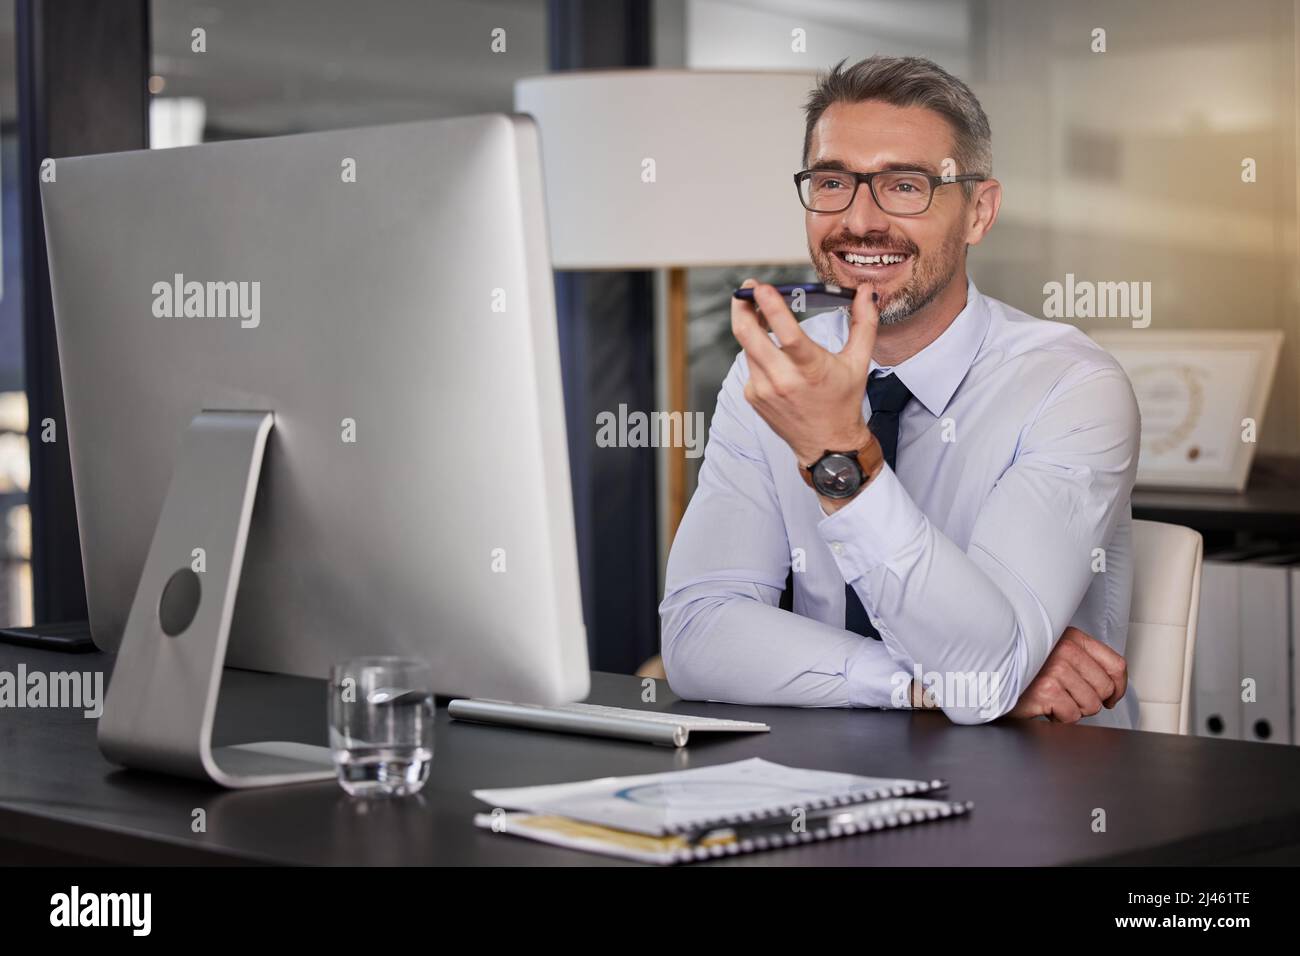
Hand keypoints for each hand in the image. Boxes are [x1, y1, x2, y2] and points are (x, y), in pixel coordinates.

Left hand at [731, 279, 877, 468]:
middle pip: (748, 336)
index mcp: (811, 369)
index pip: (787, 334)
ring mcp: (764, 390)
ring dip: (750, 326)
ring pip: (747, 347)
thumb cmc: (843, 401)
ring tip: (758, 312)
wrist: (826, 444)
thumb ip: (863, 323)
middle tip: (746, 290)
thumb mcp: (859, 362)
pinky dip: (757, 351)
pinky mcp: (753, 396)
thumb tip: (865, 290)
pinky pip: (750, 364)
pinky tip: (771, 352)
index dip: (771, 308)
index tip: (761, 288)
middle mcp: (783, 380)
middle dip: (741, 307)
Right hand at [1009, 626, 1127, 722]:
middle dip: (1090, 701)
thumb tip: (1114, 688)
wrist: (988, 676)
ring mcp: (1055, 670)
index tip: (1111, 698)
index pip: (1116, 665)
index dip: (1118, 687)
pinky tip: (1044, 706)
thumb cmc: (1023, 667)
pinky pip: (1072, 715)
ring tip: (1054, 700)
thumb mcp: (1056, 652)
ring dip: (1073, 710)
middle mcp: (1065, 650)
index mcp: (1072, 638)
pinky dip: (1059, 717)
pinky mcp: (1046, 691)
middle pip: (1105, 689)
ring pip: (1090, 705)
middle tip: (1068, 698)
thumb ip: (1084, 662)